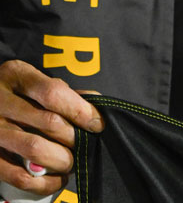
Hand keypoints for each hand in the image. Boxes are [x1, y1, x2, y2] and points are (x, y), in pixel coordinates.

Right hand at [0, 60, 102, 194]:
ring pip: (34, 149)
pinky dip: (42, 183)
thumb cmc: (14, 92)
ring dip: (60, 159)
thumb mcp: (32, 80)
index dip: (79, 110)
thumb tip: (94, 105)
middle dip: (73, 137)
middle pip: (48, 122)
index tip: (96, 123)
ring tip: (70, 161)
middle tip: (84, 144)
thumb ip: (61, 91)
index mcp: (16, 75)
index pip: (53, 93)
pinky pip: (17, 176)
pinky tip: (56, 179)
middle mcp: (0, 101)